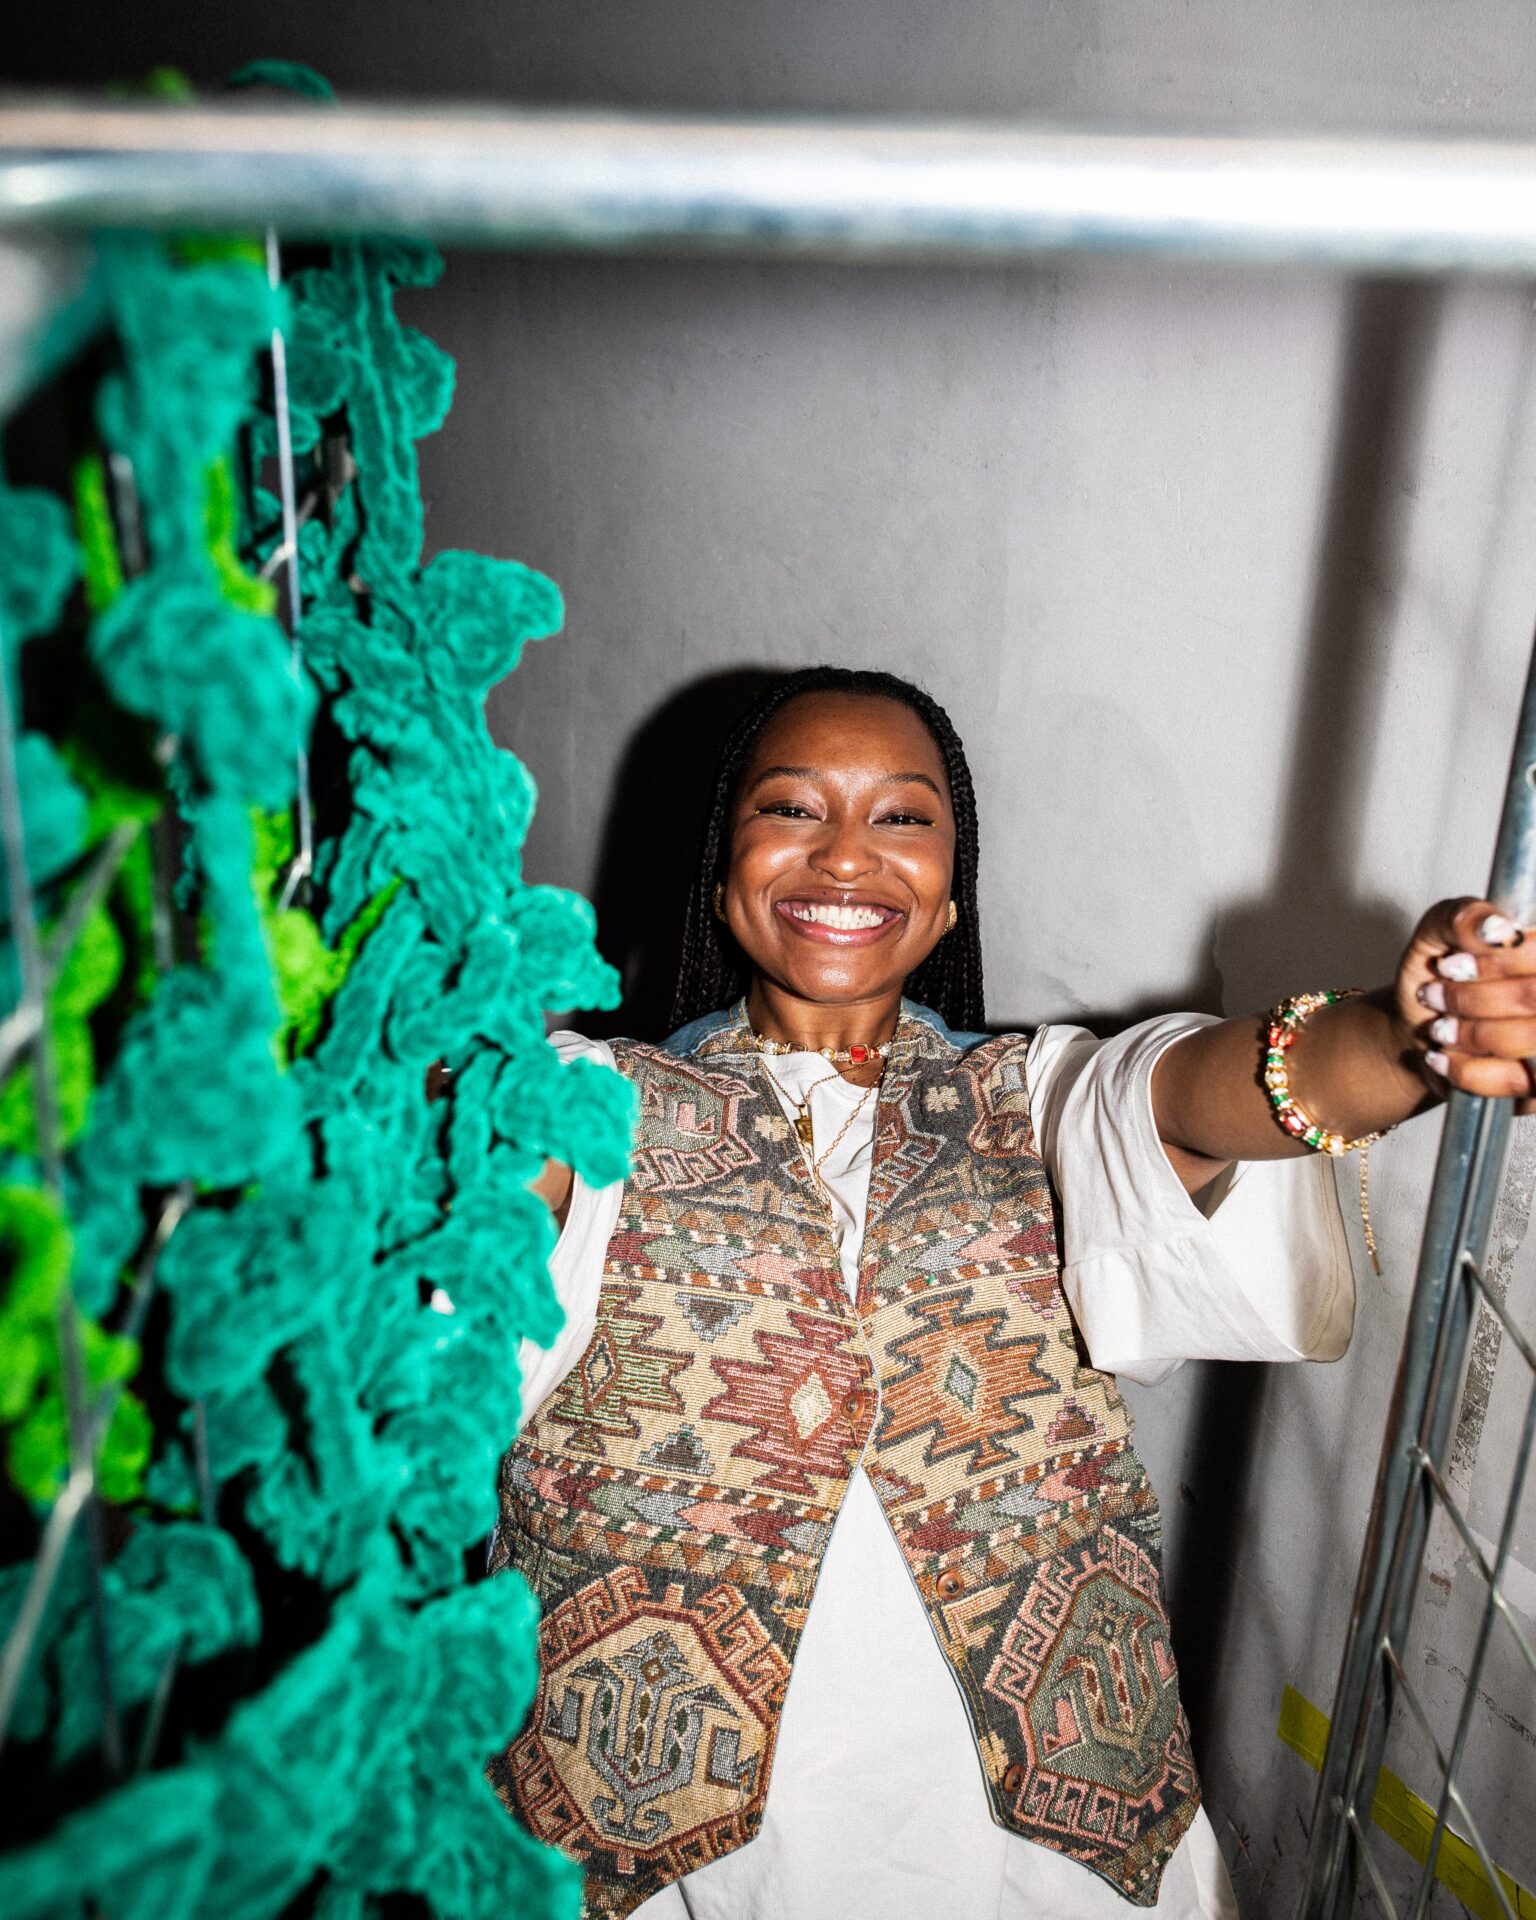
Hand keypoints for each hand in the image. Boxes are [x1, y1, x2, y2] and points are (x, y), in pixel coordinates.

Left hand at [1396, 897, 1535, 1114]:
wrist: (1419, 1030)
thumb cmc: (1438, 976)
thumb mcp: (1437, 933)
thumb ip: (1463, 917)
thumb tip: (1497, 928)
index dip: (1497, 961)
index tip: (1450, 966)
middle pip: (1535, 996)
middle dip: (1473, 999)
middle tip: (1435, 995)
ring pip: (1529, 1039)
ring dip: (1469, 1033)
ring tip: (1439, 1026)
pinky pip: (1517, 1082)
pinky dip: (1468, 1070)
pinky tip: (1444, 1056)